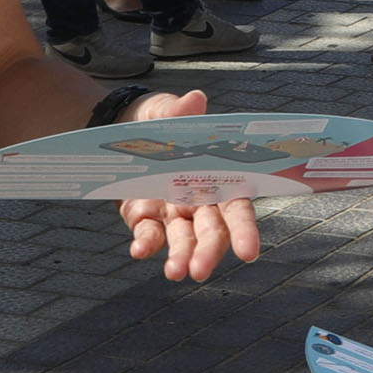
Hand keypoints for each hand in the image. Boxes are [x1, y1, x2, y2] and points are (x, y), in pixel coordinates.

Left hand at [116, 88, 263, 281]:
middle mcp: (199, 201)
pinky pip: (149, 235)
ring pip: (183, 241)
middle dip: (208, 253)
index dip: (244, 231)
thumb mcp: (168, 113)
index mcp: (216, 178)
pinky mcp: (145, 218)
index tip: (248, 252)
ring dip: (181, 257)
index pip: (236, 209)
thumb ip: (181, 112)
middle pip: (211, 232)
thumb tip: (195, 99)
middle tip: (201, 271)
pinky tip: (139, 251)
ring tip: (175, 273)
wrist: (124, 128)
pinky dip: (146, 244)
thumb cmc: (161, 121)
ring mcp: (173, 213)